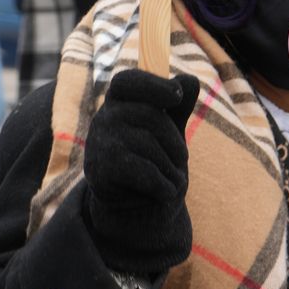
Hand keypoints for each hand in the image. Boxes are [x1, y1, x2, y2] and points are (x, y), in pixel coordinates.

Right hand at [81, 69, 201, 273]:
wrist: (133, 208)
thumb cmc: (152, 161)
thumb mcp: (167, 133)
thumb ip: (177, 108)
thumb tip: (190, 80)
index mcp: (118, 103)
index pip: (128, 81)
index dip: (153, 85)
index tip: (177, 96)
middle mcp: (103, 118)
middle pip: (151, 116)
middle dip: (175, 142)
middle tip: (182, 160)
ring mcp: (98, 142)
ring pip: (149, 145)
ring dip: (171, 169)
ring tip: (173, 182)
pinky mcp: (100, 170)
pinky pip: (144, 171)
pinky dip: (163, 186)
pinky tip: (165, 193)